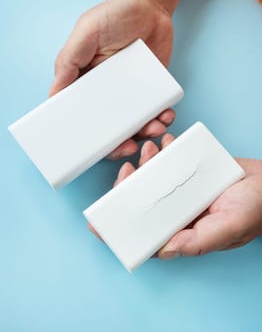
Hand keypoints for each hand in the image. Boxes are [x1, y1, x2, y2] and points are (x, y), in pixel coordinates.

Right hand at [49, 0, 187, 158]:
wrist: (150, 7)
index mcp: (89, 85)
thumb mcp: (85, 34)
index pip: (87, 118)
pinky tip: (165, 116)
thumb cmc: (113, 16)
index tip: (99, 148)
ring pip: (137, 124)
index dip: (92, 137)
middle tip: (130, 146)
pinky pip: (157, 111)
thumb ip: (68, 62)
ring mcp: (132, 94)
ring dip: (146, 133)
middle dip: (122, 143)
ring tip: (155, 128)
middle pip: (113, 129)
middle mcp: (110, 94)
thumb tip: (54, 93)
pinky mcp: (152, 90)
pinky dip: (162, 118)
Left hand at [88, 134, 261, 258]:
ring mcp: (183, 191)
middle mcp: (178, 212)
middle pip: (142, 204)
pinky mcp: (190, 173)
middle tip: (128, 170)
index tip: (98, 222)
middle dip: (129, 188)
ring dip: (145, 165)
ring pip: (153, 180)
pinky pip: (170, 163)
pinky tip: (164, 143)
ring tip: (148, 150)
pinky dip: (164, 152)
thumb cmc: (255, 210)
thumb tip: (165, 249)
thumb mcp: (228, 228)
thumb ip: (198, 241)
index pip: (145, 235)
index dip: (120, 230)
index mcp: (183, 231)